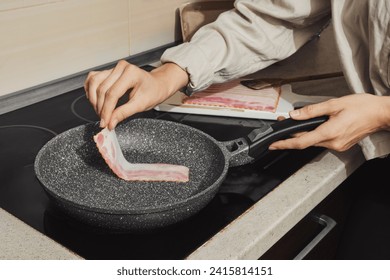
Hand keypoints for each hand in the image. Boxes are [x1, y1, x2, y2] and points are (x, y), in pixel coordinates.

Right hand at [84, 61, 187, 129]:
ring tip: (100, 112)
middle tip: (103, 120)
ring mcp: (113, 68)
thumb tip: (110, 122)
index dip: (106, 110)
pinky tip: (95, 101)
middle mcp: (121, 67)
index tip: (104, 123)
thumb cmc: (153, 92)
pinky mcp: (108, 71)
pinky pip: (93, 79)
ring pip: (94, 83)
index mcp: (131, 73)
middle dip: (100, 108)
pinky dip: (91, 90)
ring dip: (94, 99)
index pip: (112, 94)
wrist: (157, 84)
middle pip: (102, 89)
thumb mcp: (141, 105)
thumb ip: (124, 113)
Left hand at [269, 93, 389, 151]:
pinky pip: (322, 141)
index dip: (284, 144)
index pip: (301, 141)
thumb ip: (312, 111)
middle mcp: (333, 142)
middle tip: (284, 124)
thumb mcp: (334, 104)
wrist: (381, 114)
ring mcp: (337, 146)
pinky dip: (315, 135)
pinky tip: (314, 126)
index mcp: (330, 132)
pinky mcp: (341, 145)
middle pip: (306, 141)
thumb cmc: (363, 107)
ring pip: (314, 142)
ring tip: (297, 123)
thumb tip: (295, 115)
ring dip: (304, 134)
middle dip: (292, 134)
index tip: (273, 144)